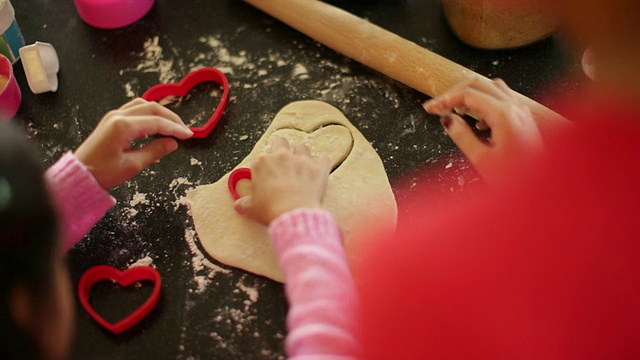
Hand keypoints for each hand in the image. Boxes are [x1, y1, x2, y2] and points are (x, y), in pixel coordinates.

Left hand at [75, 98, 192, 189]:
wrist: (79, 174)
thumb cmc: (102, 172)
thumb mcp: (132, 165)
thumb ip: (155, 151)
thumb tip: (172, 143)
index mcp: (123, 126)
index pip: (157, 122)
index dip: (175, 128)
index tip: (189, 135)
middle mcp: (118, 116)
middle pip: (152, 108)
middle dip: (171, 118)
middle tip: (184, 130)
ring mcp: (114, 115)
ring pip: (144, 105)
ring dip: (161, 113)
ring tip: (173, 126)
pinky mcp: (112, 120)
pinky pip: (135, 109)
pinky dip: (149, 114)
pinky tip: (156, 125)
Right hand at [234, 137, 330, 225]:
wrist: (292, 215)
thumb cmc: (270, 210)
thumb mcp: (251, 208)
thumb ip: (244, 203)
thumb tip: (238, 205)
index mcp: (262, 162)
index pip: (261, 157)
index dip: (264, 167)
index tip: (265, 177)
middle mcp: (281, 156)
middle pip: (280, 141)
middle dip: (281, 148)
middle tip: (282, 162)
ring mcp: (301, 160)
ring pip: (302, 147)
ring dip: (302, 154)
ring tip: (302, 166)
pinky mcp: (318, 169)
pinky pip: (324, 159)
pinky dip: (322, 164)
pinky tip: (320, 170)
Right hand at [423, 77, 542, 185]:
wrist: (543, 189)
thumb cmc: (516, 178)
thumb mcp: (481, 159)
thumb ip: (462, 135)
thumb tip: (447, 119)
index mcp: (503, 114)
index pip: (468, 94)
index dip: (445, 99)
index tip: (430, 108)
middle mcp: (514, 107)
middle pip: (479, 84)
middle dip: (455, 93)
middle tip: (438, 105)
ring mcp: (521, 111)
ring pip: (492, 88)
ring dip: (471, 94)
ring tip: (456, 109)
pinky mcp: (523, 119)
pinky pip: (502, 99)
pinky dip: (484, 102)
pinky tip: (477, 121)